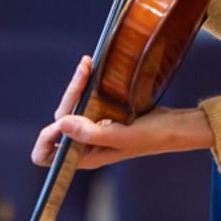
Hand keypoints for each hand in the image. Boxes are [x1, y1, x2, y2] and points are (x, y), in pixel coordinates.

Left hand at [31, 55, 214, 169]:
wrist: (174, 127)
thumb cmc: (151, 136)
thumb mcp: (121, 136)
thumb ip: (90, 133)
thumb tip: (62, 123)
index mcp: (83, 156)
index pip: (45, 154)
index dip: (46, 137)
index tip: (65, 116)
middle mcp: (82, 143)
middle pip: (59, 119)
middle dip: (70, 94)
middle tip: (84, 71)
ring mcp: (90, 126)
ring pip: (71, 104)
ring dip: (76, 84)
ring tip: (87, 64)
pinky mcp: (100, 112)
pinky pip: (83, 96)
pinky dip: (84, 82)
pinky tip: (91, 67)